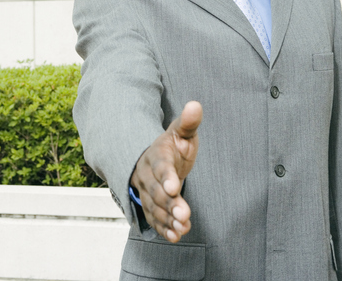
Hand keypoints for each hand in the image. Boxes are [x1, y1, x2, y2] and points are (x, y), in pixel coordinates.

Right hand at [130, 101, 201, 242]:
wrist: (153, 160)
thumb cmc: (172, 146)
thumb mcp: (181, 133)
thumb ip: (188, 123)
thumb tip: (195, 105)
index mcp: (155, 156)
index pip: (160, 167)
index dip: (166, 177)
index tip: (174, 187)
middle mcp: (147, 176)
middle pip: (156, 192)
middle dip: (170, 204)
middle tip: (185, 214)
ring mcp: (146, 193)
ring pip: (154, 208)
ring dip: (168, 219)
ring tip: (183, 228)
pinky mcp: (150, 207)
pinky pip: (154, 219)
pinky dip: (164, 229)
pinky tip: (176, 236)